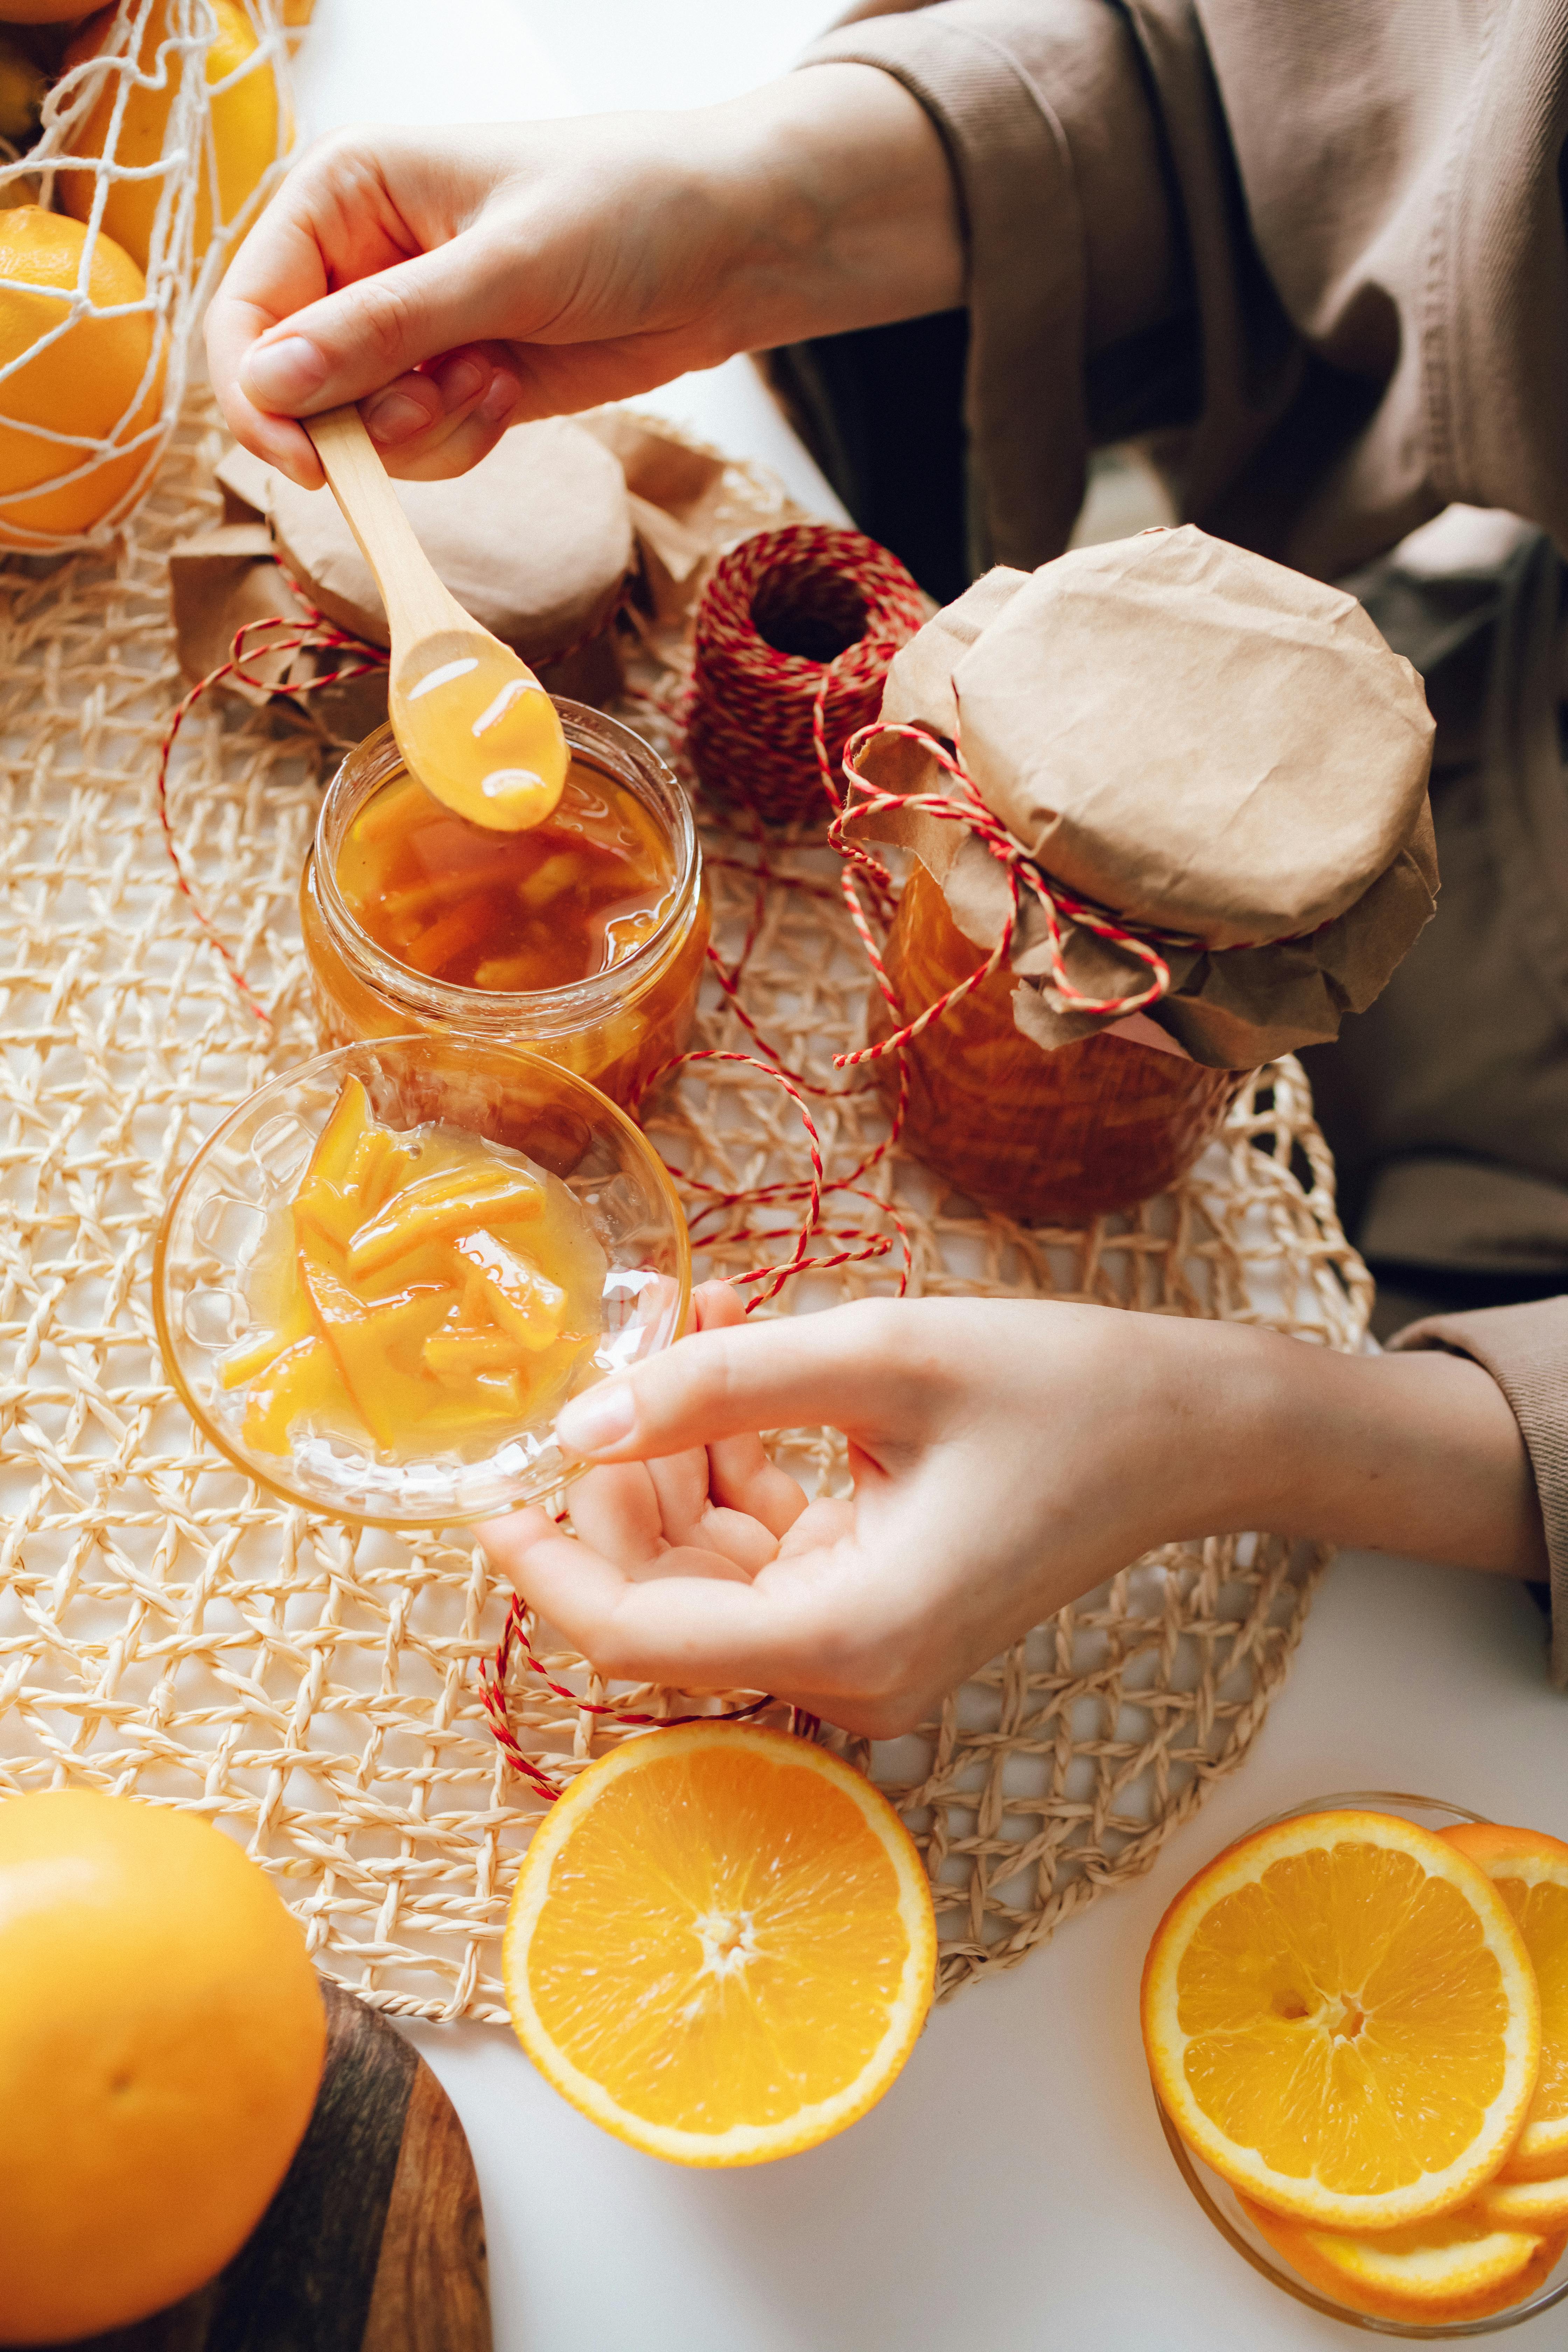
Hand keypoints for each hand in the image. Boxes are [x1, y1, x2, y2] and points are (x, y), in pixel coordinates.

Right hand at [205, 68, 961, 489]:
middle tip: (434, 403)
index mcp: (341, 195)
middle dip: (361, 420)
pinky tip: (510, 391)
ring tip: (494, 380)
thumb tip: (270, 385)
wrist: (727, 249)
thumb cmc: (625, 208)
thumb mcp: (501, 264)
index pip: (247, 312)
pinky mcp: (455, 383)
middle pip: (293, 386)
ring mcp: (408, 330)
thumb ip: (384, 329)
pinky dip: (458, 443)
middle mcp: (359, 263)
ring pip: (359, 430)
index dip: (259, 398)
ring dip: (423, 434)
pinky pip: (418, 449)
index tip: (309, 463)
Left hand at [479, 1285, 1544, 1738]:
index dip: (547, 1565)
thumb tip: (584, 1420)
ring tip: (710, 1319)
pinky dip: (735, 1458)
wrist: (1188, 1430)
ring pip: (704, 1563)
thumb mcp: (879, 1357)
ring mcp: (861, 1644)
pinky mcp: (873, 1606)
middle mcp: (848, 1669)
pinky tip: (745, 1358)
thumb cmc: (1061, 1389)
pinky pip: (759, 1546)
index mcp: (850, 1634)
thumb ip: (720, 1390)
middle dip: (628, 1468)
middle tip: (646, 1333)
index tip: (493, 1486)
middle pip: (662, 1595)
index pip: (637, 1636)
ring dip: (682, 1446)